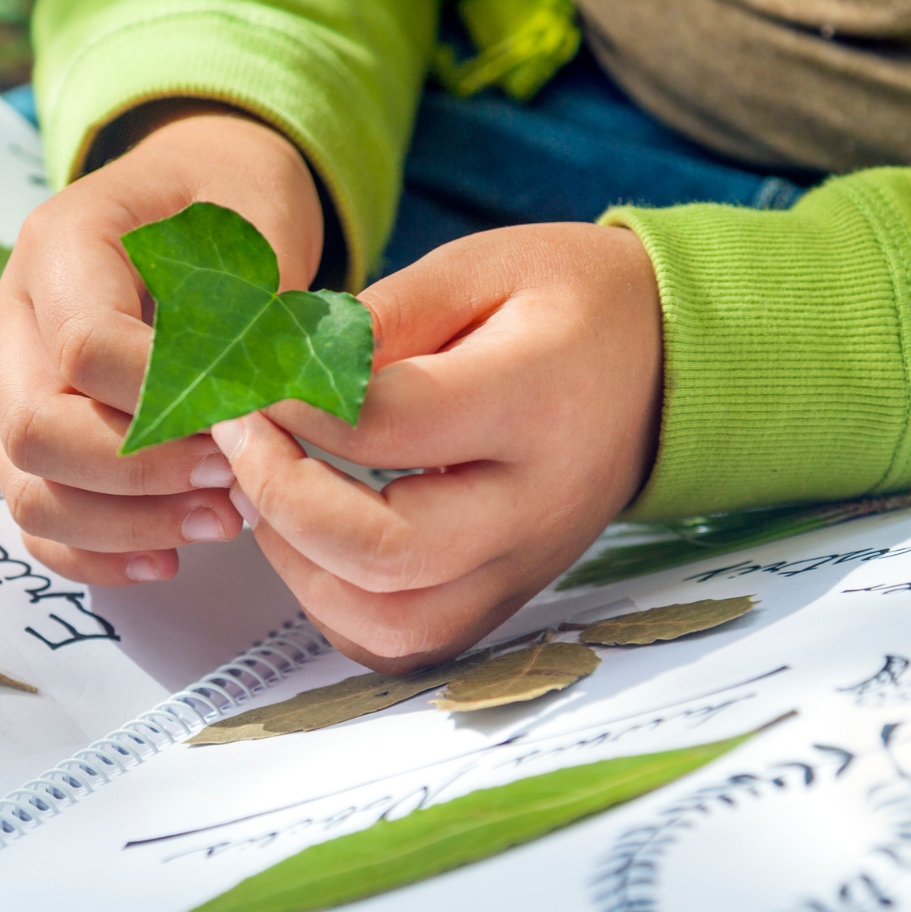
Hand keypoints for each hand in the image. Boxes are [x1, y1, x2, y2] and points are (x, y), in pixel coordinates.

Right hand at [0, 110, 324, 584]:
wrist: (202, 190)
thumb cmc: (230, 200)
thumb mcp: (256, 218)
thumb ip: (251, 303)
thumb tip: (257, 406)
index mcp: (61, 244)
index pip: (86, 347)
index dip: (165, 401)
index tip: (243, 421)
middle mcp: (19, 317)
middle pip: (35, 428)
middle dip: (139, 473)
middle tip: (231, 480)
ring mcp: (17, 381)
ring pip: (29, 486)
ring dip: (124, 524)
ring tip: (221, 521)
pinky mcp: (39, 435)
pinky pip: (39, 516)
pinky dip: (97, 553)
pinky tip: (170, 557)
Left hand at [211, 223, 662, 674]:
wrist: (670, 366)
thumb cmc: (571, 305)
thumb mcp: (480, 266)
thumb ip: (381, 315)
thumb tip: (282, 363)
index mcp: (535, 401)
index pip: (389, 426)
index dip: (296, 401)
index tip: (256, 372)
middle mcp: (535, 505)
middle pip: (386, 552)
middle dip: (281, 496)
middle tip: (240, 437)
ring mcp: (524, 567)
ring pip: (391, 623)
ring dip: (300, 565)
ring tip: (270, 491)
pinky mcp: (507, 598)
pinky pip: (406, 645)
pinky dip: (337, 607)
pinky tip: (312, 540)